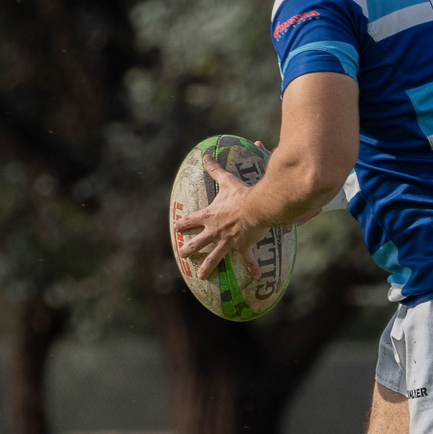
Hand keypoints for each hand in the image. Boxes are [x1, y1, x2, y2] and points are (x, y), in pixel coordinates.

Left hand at [172, 161, 263, 281]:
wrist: (256, 207)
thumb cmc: (241, 194)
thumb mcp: (227, 181)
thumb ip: (215, 170)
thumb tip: (206, 156)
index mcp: (209, 216)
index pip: (190, 220)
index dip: (182, 224)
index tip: (176, 228)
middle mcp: (215, 231)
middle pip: (197, 242)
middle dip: (188, 249)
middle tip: (182, 254)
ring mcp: (227, 241)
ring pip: (214, 257)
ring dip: (207, 267)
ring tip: (200, 276)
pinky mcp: (242, 247)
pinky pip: (247, 259)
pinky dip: (252, 267)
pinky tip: (257, 277)